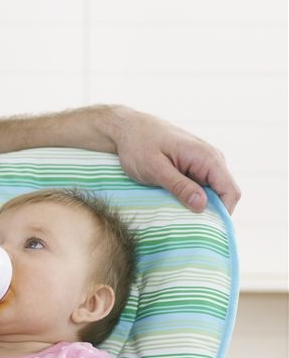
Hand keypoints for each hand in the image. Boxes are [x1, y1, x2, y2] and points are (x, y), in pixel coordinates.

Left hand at [108, 106, 240, 213]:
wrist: (127, 128)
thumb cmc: (137, 145)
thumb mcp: (155, 169)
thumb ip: (179, 186)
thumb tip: (203, 205)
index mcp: (206, 157)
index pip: (230, 191)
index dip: (223, 213)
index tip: (205, 229)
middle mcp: (211, 157)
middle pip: (224, 193)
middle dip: (211, 211)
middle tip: (189, 225)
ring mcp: (204, 160)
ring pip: (213, 190)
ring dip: (200, 204)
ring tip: (180, 214)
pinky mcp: (194, 164)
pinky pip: (202, 184)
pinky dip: (193, 195)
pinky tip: (176, 202)